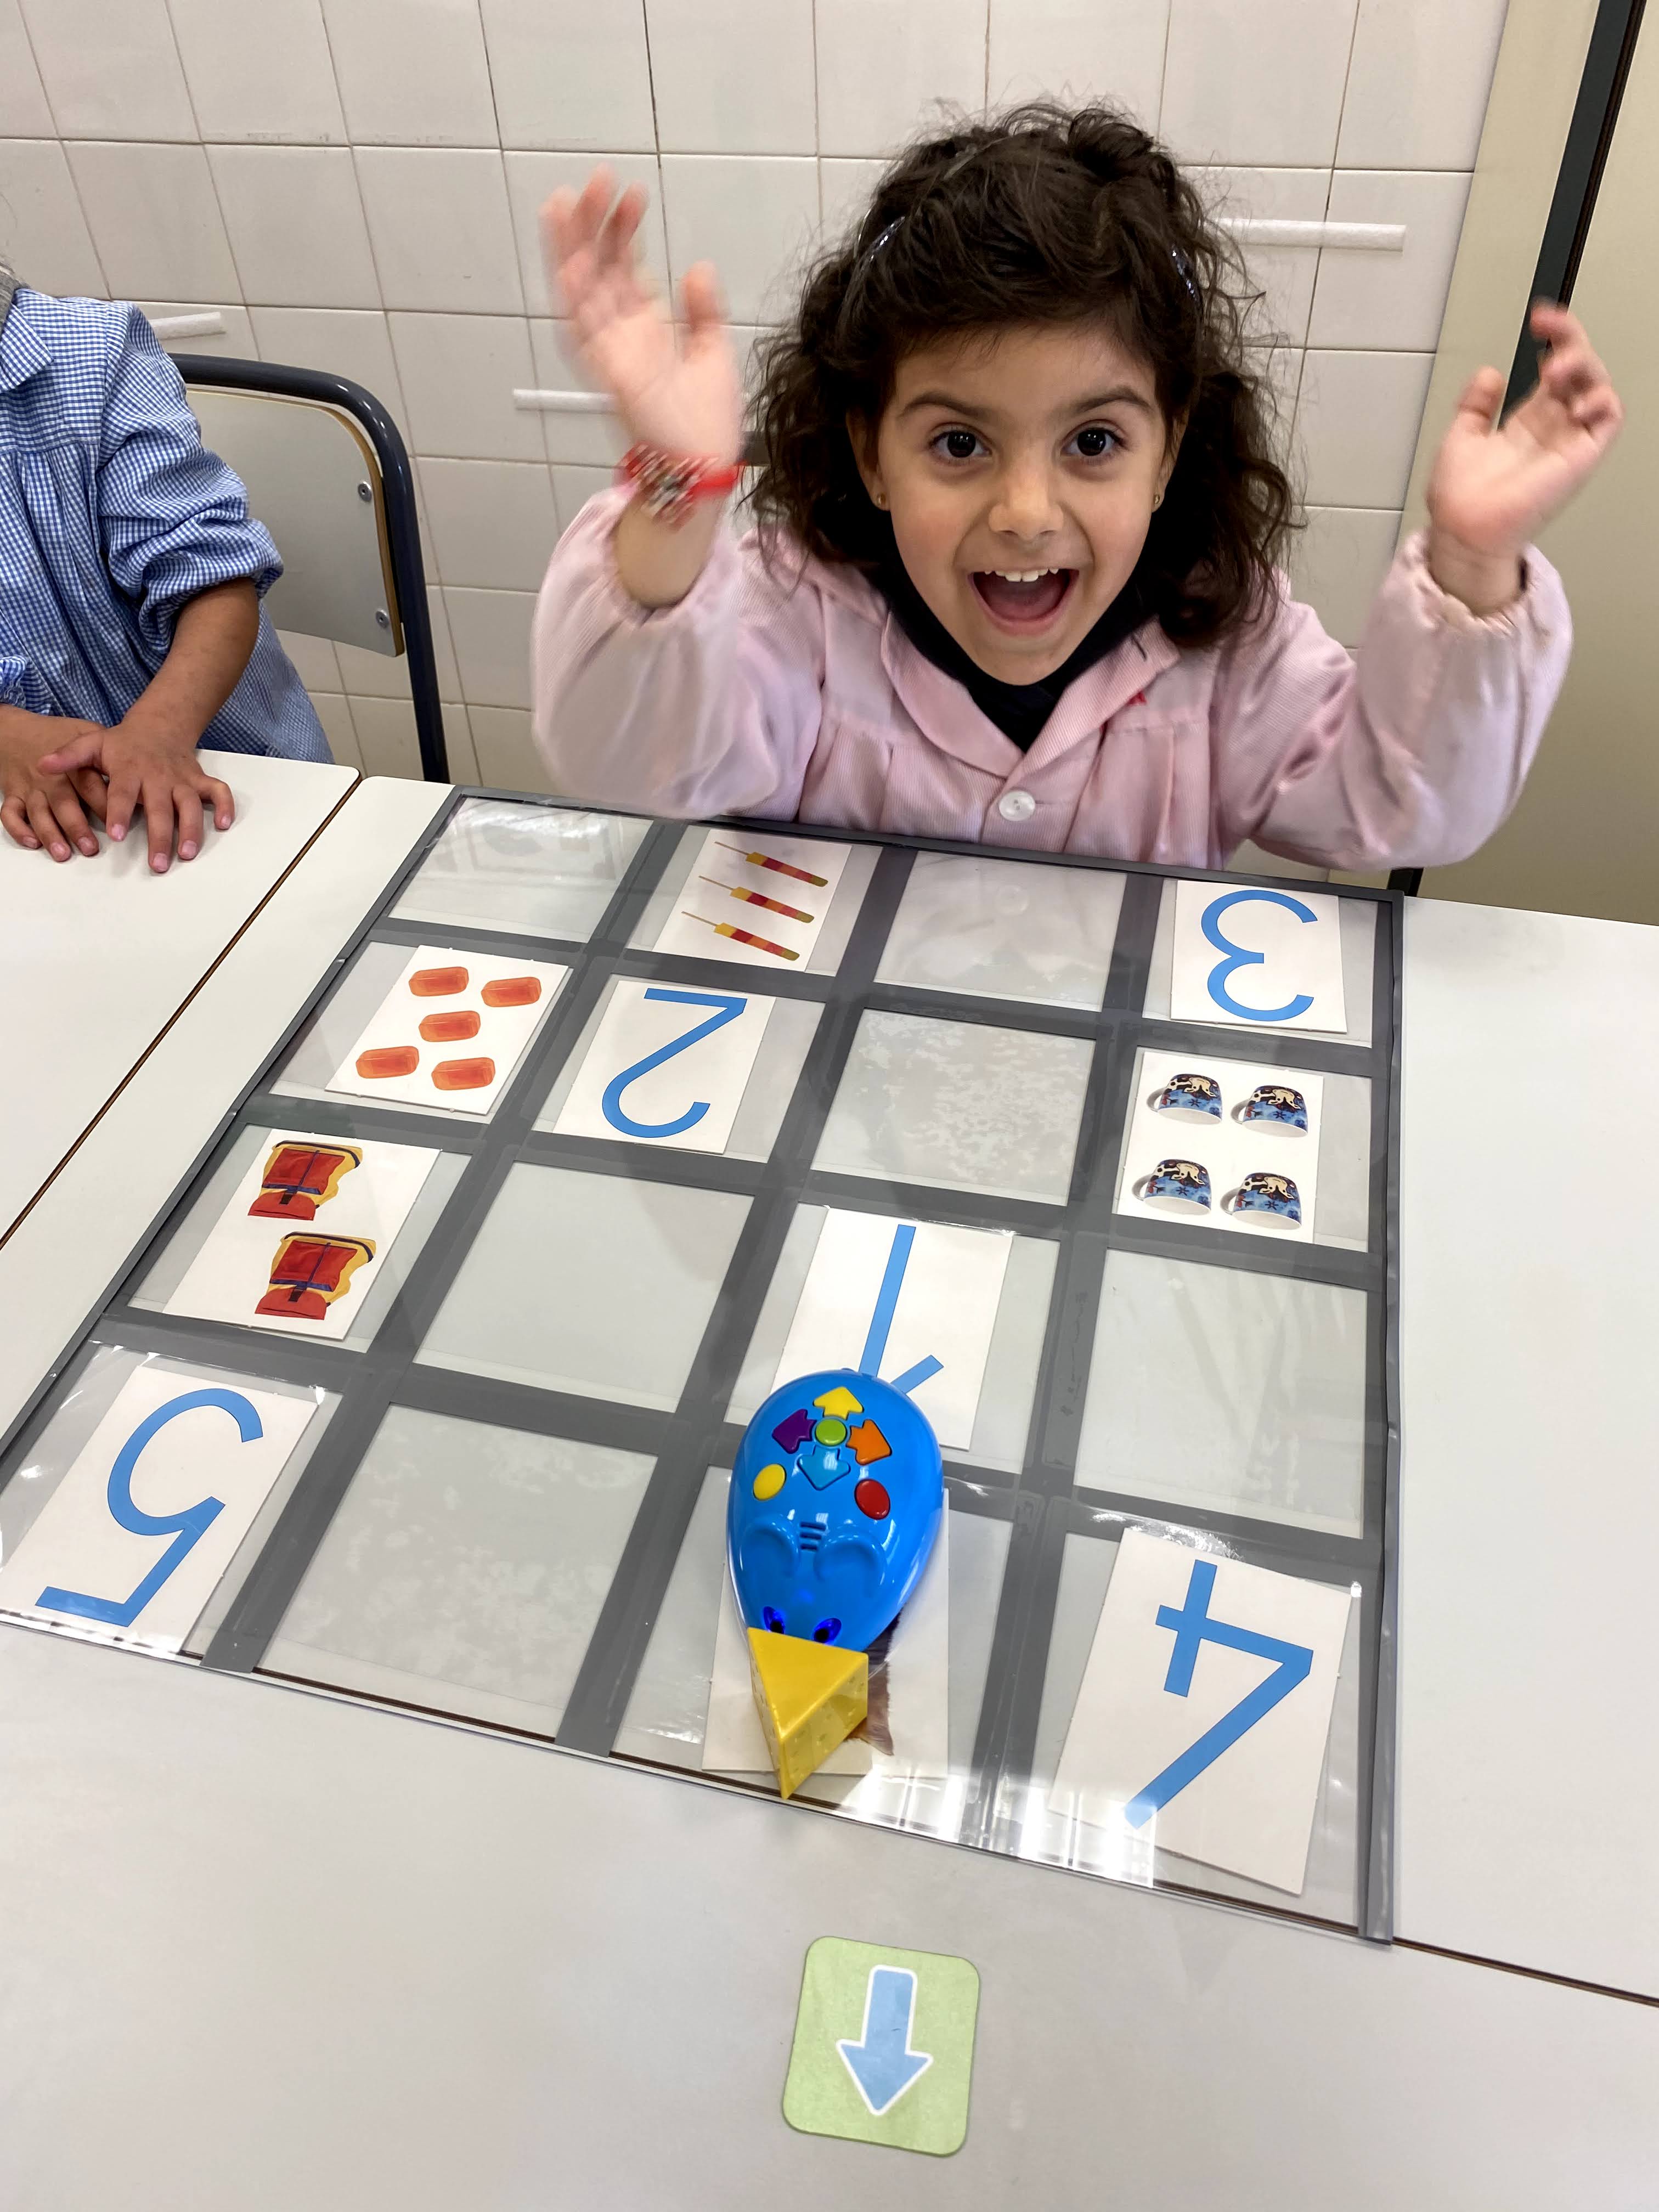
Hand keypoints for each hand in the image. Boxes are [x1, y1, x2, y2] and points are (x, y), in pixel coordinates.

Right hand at [0, 708, 109, 860]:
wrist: (16, 730)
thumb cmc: (58, 736)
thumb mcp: (87, 735)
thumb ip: (110, 756)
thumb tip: (142, 782)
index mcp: (73, 765)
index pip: (89, 785)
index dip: (103, 805)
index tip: (117, 826)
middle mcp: (51, 778)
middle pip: (64, 802)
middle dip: (76, 827)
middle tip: (91, 849)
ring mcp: (31, 787)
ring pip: (38, 812)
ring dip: (50, 833)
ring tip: (63, 853)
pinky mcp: (13, 794)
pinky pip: (10, 813)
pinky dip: (18, 828)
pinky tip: (32, 843)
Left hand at [39, 714, 232, 871]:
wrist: (158, 725)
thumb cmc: (122, 743)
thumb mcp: (92, 744)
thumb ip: (69, 757)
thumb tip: (42, 766)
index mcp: (131, 769)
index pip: (124, 792)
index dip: (119, 812)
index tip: (114, 835)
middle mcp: (159, 776)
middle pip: (161, 808)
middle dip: (161, 837)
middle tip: (158, 864)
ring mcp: (182, 779)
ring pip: (191, 806)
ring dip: (193, 830)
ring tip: (188, 854)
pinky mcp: (199, 780)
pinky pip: (218, 792)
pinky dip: (225, 807)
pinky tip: (224, 825)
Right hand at [542, 169, 743, 465]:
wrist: (706, 465)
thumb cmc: (708, 420)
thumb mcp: (714, 351)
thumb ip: (705, 310)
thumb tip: (698, 267)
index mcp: (643, 326)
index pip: (624, 265)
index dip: (624, 228)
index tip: (634, 193)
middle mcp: (620, 334)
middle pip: (596, 267)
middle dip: (592, 223)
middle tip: (597, 179)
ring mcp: (610, 352)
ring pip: (579, 289)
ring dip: (570, 247)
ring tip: (565, 201)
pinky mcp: (609, 374)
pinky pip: (582, 330)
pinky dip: (574, 297)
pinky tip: (569, 262)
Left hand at [1426, 303, 1622, 611]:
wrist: (1461, 530)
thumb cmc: (1459, 498)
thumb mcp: (1461, 436)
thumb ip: (1476, 404)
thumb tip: (1489, 373)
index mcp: (1528, 422)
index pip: (1556, 369)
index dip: (1555, 338)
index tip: (1538, 319)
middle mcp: (1553, 428)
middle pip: (1581, 371)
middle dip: (1572, 341)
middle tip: (1551, 330)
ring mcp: (1568, 441)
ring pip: (1599, 388)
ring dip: (1586, 366)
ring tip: (1557, 366)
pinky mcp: (1580, 458)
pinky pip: (1609, 420)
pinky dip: (1603, 400)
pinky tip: (1578, 397)